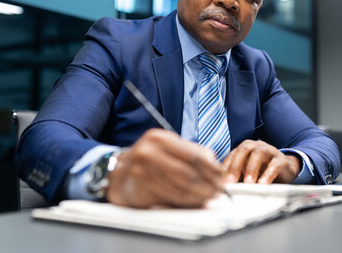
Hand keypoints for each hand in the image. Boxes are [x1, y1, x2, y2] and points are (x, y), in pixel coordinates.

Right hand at [105, 129, 223, 207]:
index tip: (222, 178)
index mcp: (160, 138)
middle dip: (208, 185)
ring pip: (181, 188)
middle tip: (219, 192)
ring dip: (200, 196)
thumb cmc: (150, 160)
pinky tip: (195, 203)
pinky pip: (170, 198)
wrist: (119, 173)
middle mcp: (149, 152)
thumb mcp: (169, 148)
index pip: (194, 155)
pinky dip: (187, 203)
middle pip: (189, 172)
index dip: (212, 169)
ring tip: (210, 199)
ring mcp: (142, 171)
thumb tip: (217, 169)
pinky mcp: (140, 189)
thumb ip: (194, 153)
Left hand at [221, 140, 300, 183]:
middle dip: (235, 166)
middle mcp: (256, 146)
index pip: (232, 155)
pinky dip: (268, 174)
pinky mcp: (281, 160)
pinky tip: (263, 184)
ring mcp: (269, 151)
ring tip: (248, 183)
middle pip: (243, 150)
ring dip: (251, 168)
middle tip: (231, 182)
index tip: (221, 182)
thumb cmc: (261, 170)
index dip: (226, 168)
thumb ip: (236, 176)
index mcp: (245, 148)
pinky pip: (274, 165)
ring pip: (258, 154)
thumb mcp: (246, 173)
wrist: (285, 169)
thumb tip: (222, 187)